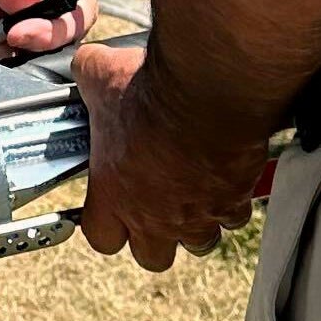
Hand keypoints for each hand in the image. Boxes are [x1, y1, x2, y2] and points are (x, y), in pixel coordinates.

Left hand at [74, 40, 270, 272]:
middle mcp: (154, 216)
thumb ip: (87, 77)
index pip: (101, 238)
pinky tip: (227, 176)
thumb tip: (85, 64)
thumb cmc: (150, 93)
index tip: (112, 205)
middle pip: (152, 256)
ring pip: (199, 243)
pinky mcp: (233, 201)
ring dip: (196, 224)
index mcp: (113, 196)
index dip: (107, 224)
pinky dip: (232, 201)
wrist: (208, 93)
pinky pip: (234, 216)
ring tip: (194, 194)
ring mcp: (197, 215)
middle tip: (156, 206)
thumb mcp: (100, 75)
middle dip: (155, 237)